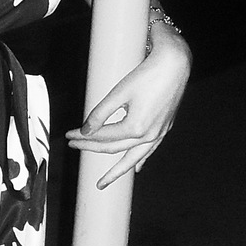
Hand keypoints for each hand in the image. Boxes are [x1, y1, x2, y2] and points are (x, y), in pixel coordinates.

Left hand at [65, 33, 190, 187]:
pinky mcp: (164, 128)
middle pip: (114, 148)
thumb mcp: (119, 92)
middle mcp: (148, 135)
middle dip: (92, 148)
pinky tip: (136, 168)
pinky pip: (149, 150)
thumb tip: (85, 131)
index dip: (83, 137)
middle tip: (75, 147)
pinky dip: (140, 160)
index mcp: (135, 127)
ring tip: (105, 181)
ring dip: (117, 169)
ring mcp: (158, 133)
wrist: (176, 64)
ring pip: (133, 157)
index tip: (69, 135)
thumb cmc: (147, 74)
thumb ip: (100, 113)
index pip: (102, 137)